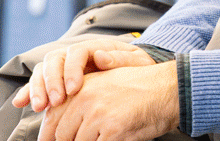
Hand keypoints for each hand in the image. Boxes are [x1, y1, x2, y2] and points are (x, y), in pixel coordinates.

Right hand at [12, 38, 155, 111]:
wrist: (136, 75)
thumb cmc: (136, 68)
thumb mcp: (137, 61)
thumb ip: (121, 59)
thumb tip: (100, 57)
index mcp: (93, 47)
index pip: (75, 52)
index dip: (71, 69)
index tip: (73, 89)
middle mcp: (74, 55)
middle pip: (54, 60)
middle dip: (51, 81)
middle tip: (55, 102)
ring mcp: (63, 68)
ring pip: (42, 72)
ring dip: (38, 89)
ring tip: (40, 107)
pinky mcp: (56, 82)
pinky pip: (38, 84)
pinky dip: (27, 92)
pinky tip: (20, 103)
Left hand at [39, 61, 179, 140]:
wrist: (170, 90)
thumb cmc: (141, 89)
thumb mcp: (106, 85)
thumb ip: (81, 101)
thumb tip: (58, 130)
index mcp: (82, 88)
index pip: (52, 119)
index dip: (49, 136)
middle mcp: (86, 99)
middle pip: (61, 135)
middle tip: (84, 139)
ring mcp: (98, 115)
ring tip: (104, 135)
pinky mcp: (112, 131)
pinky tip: (116, 137)